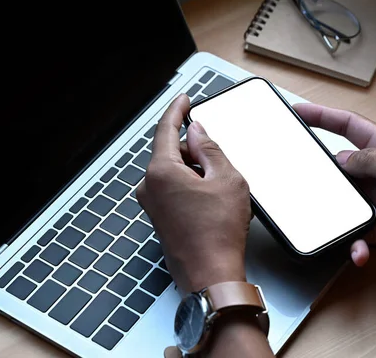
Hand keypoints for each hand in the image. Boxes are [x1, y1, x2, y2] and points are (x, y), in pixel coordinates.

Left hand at [137, 94, 251, 292]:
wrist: (211, 275)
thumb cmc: (218, 233)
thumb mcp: (226, 179)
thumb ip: (210, 148)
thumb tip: (198, 132)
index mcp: (160, 172)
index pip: (165, 129)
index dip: (177, 110)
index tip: (184, 100)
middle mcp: (149, 187)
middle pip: (172, 152)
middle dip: (196, 151)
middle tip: (222, 164)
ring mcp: (152, 204)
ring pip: (174, 172)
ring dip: (196, 172)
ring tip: (220, 191)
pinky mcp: (159, 217)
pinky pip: (174, 189)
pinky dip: (191, 187)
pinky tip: (211, 202)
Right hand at [294, 103, 375, 270]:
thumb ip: (369, 160)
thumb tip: (340, 158)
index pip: (348, 125)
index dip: (322, 115)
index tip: (298, 112)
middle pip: (338, 165)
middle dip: (318, 171)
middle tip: (295, 174)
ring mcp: (374, 198)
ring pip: (341, 201)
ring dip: (334, 213)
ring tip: (327, 222)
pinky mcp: (375, 224)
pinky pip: (353, 230)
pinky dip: (352, 242)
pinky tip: (359, 251)